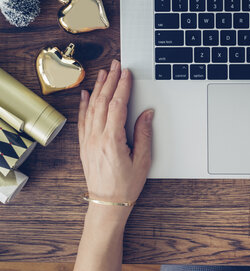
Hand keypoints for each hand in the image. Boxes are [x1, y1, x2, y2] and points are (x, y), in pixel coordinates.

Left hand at [78, 60, 153, 209]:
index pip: (118, 106)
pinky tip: (85, 94)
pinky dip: (83, 105)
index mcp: (112, 140)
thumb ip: (144, 134)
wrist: (107, 204)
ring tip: (103, 74)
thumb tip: (147, 113)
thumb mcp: (143, 160)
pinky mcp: (84, 145)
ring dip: (98, 89)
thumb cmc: (126, 185)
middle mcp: (97, 138)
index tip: (127, 74)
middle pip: (103, 102)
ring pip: (91, 108)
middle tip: (116, 66)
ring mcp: (88, 141)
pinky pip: (82, 120)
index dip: (123, 87)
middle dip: (110, 81)